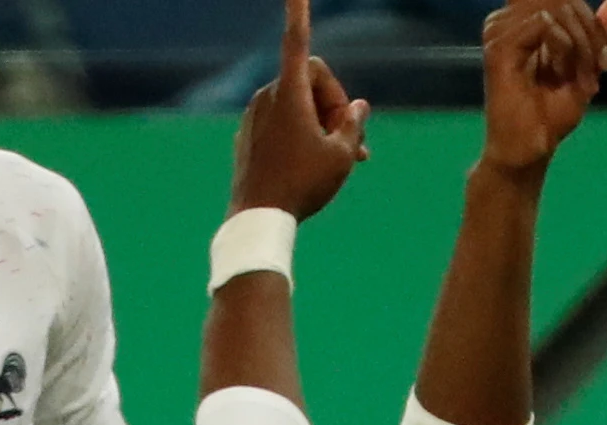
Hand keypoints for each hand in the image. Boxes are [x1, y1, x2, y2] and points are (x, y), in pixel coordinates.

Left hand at [232, 0, 371, 220]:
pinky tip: (322, 163)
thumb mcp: (342, 155)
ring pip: (301, 105)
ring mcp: (255, 117)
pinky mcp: (249, 136)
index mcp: (289, 94)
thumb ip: (354, 124)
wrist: (257, 220)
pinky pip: (284, 123)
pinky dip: (305, 135)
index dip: (299, 13)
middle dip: (336, 105)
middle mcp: (267, 98)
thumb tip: (356, 106)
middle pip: (314, 82)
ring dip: (325, 124)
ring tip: (348, 158)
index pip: (297, 42)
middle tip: (353, 142)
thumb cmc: (302, 185)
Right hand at [480, 0, 606, 175]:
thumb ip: (600, 33)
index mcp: (524, 25)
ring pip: (555, 7)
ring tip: (577, 76)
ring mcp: (498, 34)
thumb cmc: (551, 115)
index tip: (605, 61)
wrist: (531, 149)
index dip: (591, 21)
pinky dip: (564, 46)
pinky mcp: (497, 48)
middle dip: (591, 32)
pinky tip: (560, 72)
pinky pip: (544, 22)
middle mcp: (505, 23)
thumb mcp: (588, 67)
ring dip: (579, 42)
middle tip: (599, 67)